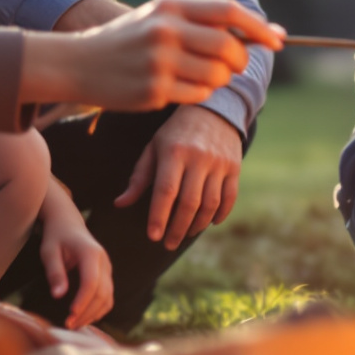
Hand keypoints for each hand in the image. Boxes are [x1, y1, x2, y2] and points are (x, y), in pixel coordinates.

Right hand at [20, 0, 281, 109]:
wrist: (78, 63)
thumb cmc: (128, 40)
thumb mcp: (160, 17)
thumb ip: (205, 21)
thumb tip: (265, 32)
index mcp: (170, 5)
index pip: (228, 11)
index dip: (258, 27)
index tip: (278, 41)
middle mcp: (166, 30)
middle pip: (229, 48)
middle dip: (240, 61)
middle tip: (234, 66)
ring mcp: (159, 62)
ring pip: (217, 77)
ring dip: (218, 81)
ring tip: (198, 76)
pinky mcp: (154, 90)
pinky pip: (198, 96)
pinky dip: (198, 94)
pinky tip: (178, 87)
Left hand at [37, 199, 115, 329]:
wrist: (68, 223)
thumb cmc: (56, 237)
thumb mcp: (49, 251)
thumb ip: (55, 272)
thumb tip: (58, 296)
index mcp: (91, 253)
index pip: (91, 281)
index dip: (82, 300)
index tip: (70, 314)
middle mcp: (104, 261)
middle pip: (102, 293)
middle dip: (86, 312)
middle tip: (68, 325)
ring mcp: (107, 269)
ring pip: (108, 298)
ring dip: (93, 314)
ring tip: (75, 324)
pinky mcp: (106, 275)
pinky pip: (108, 297)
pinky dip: (98, 310)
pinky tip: (84, 317)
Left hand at [115, 104, 242, 248]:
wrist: (213, 110)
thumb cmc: (175, 133)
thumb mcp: (153, 149)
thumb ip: (139, 178)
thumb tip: (120, 204)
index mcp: (173, 152)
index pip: (166, 191)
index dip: (159, 216)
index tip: (153, 237)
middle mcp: (198, 158)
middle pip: (189, 202)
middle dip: (178, 228)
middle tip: (168, 244)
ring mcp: (219, 163)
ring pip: (210, 203)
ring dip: (197, 225)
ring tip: (185, 234)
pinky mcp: (234, 167)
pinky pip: (229, 198)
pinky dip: (220, 215)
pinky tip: (209, 223)